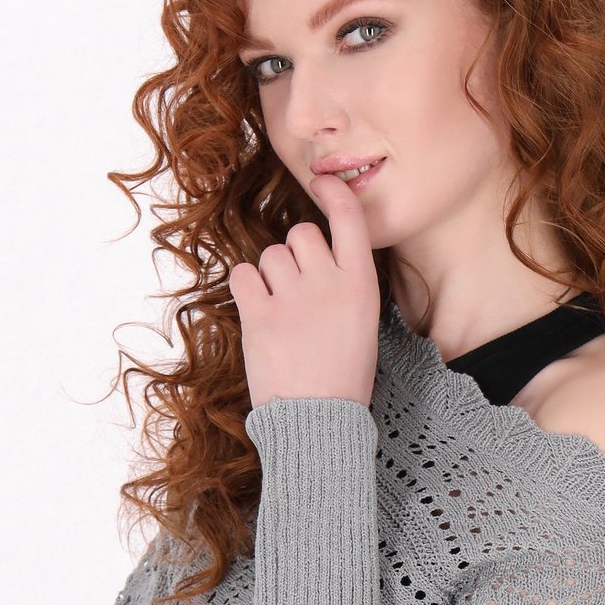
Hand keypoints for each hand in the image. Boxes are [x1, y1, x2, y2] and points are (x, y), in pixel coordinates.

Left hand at [229, 173, 381, 411]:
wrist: (319, 422)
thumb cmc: (343, 376)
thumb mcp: (362, 324)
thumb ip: (344, 284)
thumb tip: (316, 256)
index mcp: (361, 285)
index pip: (348, 218)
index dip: (333, 193)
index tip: (321, 182)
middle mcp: (329, 284)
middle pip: (301, 234)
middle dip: (295, 253)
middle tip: (298, 291)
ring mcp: (293, 299)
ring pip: (270, 255)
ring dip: (270, 274)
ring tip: (280, 310)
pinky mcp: (259, 316)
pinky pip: (242, 275)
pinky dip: (246, 287)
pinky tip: (257, 309)